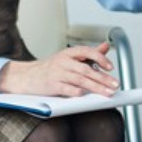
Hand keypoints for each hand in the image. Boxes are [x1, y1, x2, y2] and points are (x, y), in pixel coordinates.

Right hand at [0, 43, 119, 96]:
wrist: (26, 76)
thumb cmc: (50, 68)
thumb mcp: (69, 57)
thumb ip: (88, 54)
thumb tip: (106, 46)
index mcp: (68, 53)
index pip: (87, 51)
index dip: (100, 58)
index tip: (111, 67)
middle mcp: (63, 61)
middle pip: (86, 69)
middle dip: (103, 78)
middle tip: (114, 85)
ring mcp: (57, 73)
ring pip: (79, 80)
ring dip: (95, 87)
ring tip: (107, 92)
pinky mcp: (51, 85)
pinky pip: (66, 89)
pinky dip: (77, 92)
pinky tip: (85, 95)